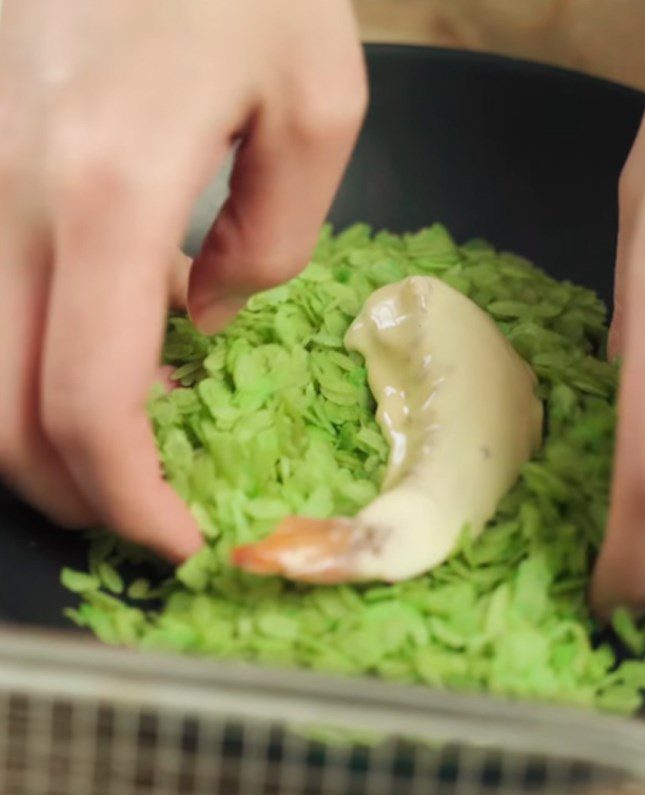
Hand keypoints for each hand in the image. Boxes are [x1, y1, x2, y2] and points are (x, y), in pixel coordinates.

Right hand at [0, 0, 366, 559]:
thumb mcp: (313, 104)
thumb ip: (272, 238)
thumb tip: (209, 317)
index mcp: (107, 190)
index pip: (88, 404)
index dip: (128, 499)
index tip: (180, 538)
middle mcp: (9, 196)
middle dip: (74, 492)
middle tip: (151, 511)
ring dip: (47, 435)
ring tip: (141, 444)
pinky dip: (40, 361)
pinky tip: (116, 345)